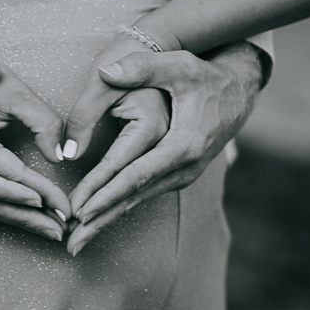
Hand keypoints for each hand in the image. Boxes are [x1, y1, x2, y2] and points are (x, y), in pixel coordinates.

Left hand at [66, 42, 263, 255]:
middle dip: (101, 221)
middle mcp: (186, 166)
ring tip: (78, 240)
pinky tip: (101, 219)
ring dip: (108, 219)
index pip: (136, 174)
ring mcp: (185, 173)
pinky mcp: (180, 173)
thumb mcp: (177, 65)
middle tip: (70, 245)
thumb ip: (140, 67)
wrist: (238, 89)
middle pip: (136, 197)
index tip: (79, 211)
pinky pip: (146, 193)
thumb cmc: (204, 75)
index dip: (106, 193)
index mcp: (184, 144)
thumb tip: (105, 71)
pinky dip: (121, 206)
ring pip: (140, 200)